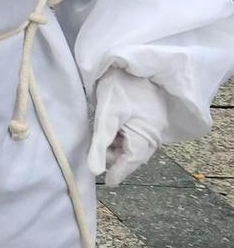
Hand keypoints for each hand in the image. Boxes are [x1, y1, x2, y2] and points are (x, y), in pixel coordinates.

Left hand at [88, 68, 164, 185]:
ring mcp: (151, 128)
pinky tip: (108, 127)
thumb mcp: (106, 117)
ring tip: (99, 135)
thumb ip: (99, 145)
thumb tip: (95, 172)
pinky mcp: (147, 120)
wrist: (134, 64)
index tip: (106, 183)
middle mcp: (152, 138)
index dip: (115, 173)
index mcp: (145, 141)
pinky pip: (133, 135)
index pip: (129, 165)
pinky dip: (120, 135)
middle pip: (129, 156)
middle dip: (112, 156)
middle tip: (95, 148)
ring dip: (115, 145)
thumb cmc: (120, 89)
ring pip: (130, 145)